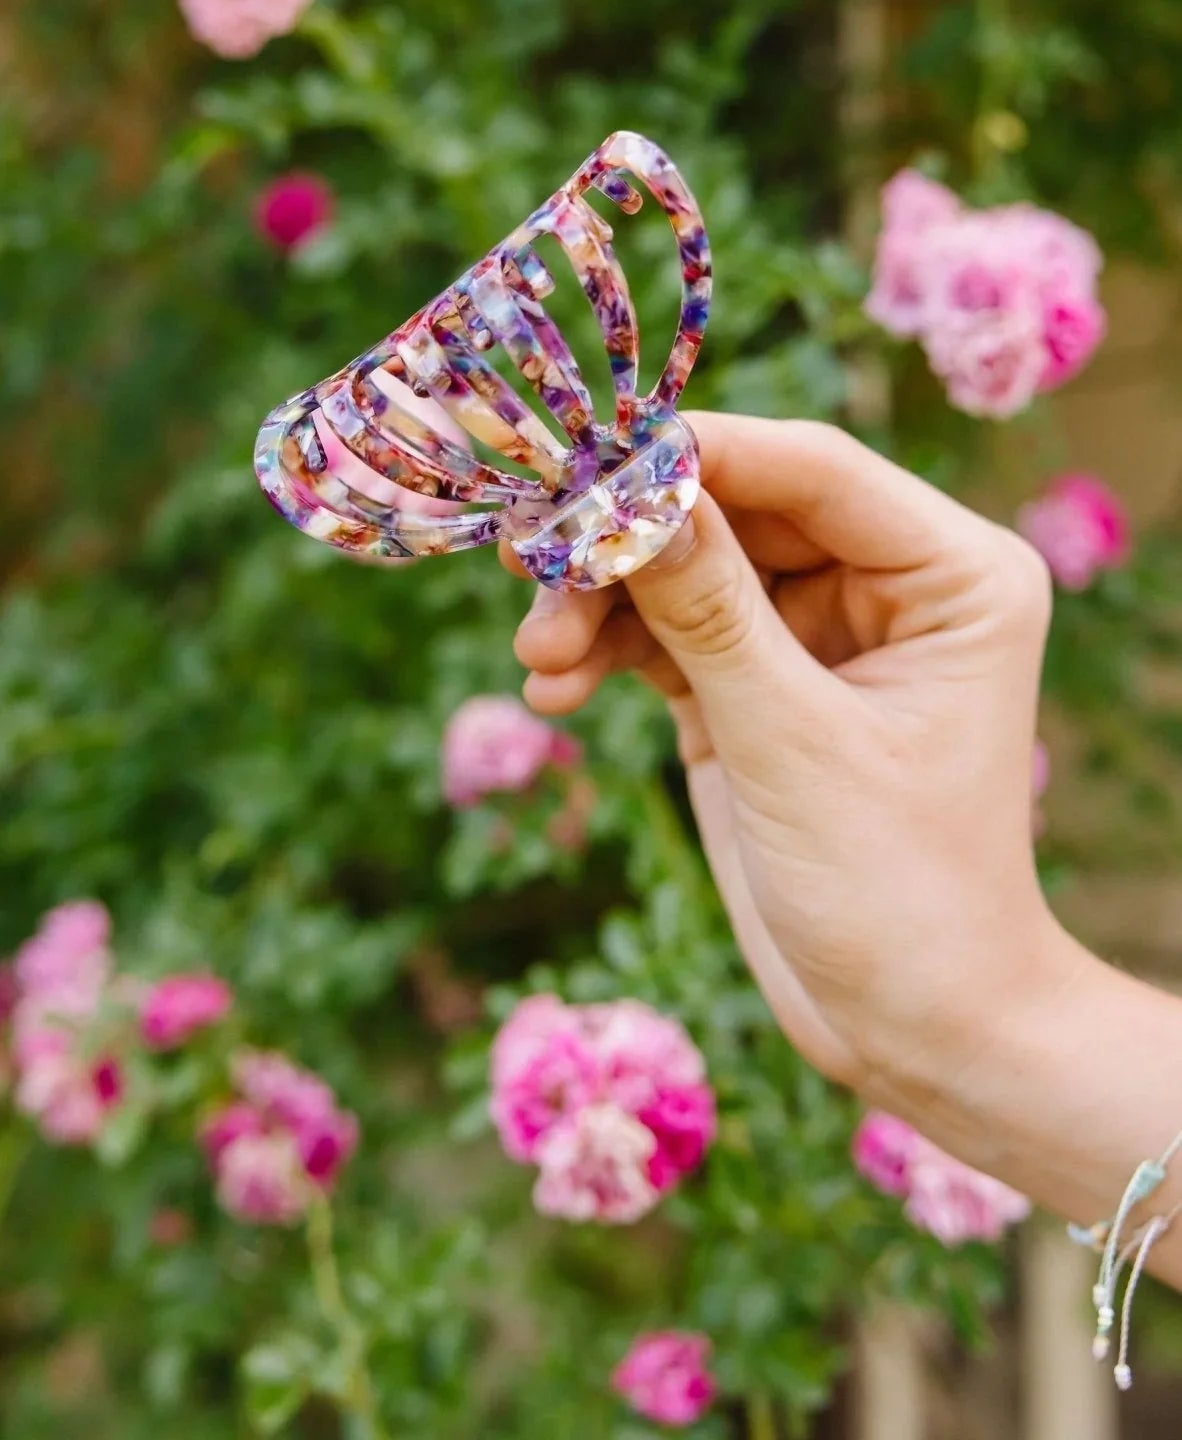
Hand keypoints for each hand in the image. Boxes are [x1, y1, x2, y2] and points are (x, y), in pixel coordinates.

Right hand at [507, 415, 1069, 1112]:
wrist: (915, 1031)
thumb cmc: (898, 894)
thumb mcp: (794, 744)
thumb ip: (709, 613)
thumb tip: (630, 496)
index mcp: (953, 573)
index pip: (812, 469)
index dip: (699, 453)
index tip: (589, 458)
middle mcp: (892, 583)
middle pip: (734, 511)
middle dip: (629, 541)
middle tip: (530, 560)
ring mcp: (820, 632)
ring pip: (686, 567)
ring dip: (602, 603)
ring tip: (538, 657)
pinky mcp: (759, 684)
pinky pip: (668, 631)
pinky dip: (608, 650)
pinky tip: (554, 685)